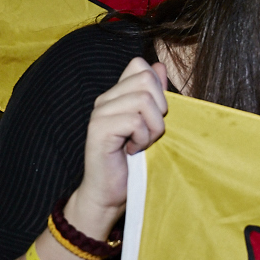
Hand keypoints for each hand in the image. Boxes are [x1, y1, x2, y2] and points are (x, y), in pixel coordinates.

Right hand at [67, 58, 168, 235]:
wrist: (109, 195)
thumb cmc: (132, 163)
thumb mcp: (150, 126)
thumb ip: (155, 97)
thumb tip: (160, 66)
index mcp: (117, 95)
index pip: (139, 64)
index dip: (157, 86)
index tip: (155, 115)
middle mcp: (105, 99)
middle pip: (146, 79)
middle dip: (159, 109)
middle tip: (150, 133)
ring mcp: (100, 113)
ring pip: (143, 99)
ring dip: (152, 127)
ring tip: (142, 143)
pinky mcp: (99, 129)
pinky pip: (135, 121)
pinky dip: (143, 139)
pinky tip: (133, 151)